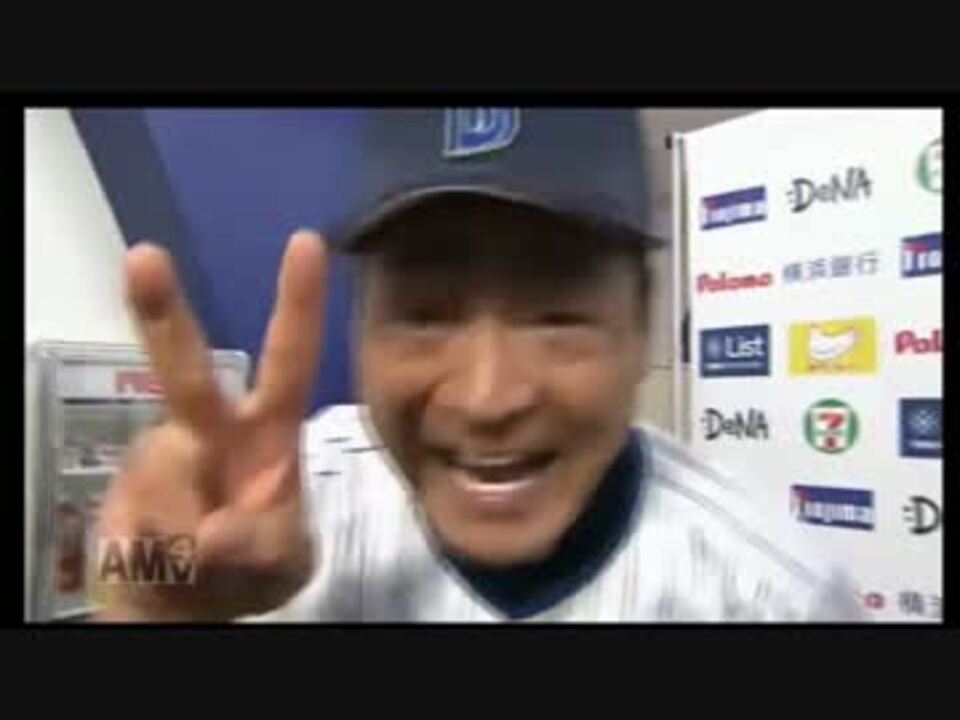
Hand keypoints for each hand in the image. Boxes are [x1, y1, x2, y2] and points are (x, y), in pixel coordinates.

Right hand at [97, 230, 325, 621]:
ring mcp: (160, 457)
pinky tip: (169, 563)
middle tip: (143, 258)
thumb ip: (265, 547)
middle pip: (185, 369)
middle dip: (163, 314)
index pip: (290, 360)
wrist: (184, 604)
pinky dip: (161, 557)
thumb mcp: (283, 563)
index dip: (299, 304)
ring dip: (187, 532)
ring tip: (205, 559)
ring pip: (166, 480)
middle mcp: (209, 430)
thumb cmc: (249, 565)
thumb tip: (214, 534)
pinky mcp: (121, 493)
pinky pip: (140, 525)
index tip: (307, 240)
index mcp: (268, 432)